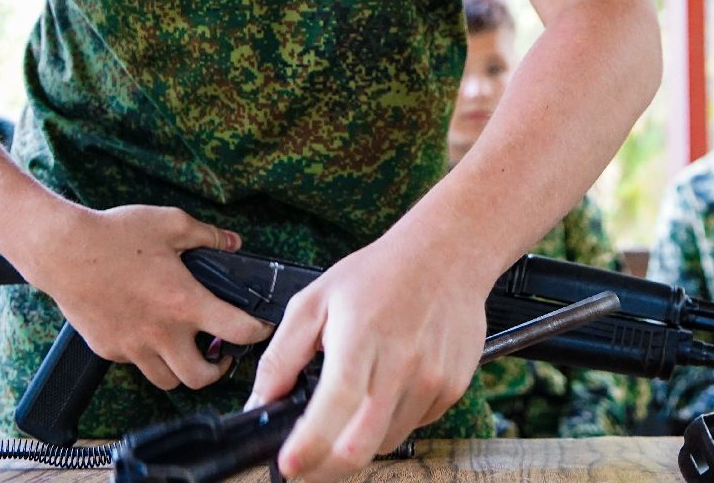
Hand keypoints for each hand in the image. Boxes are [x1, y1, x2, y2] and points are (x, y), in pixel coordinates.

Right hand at [15, 203, 272, 389]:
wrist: (62, 250)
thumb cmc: (115, 235)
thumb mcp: (171, 223)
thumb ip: (209, 235)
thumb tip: (233, 242)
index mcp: (184, 302)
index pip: (238, 332)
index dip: (259, 331)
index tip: (262, 327)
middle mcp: (161, 332)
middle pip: (200, 379)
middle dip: (218, 371)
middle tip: (222, 353)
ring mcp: (132, 346)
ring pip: (166, 381)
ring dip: (182, 370)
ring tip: (187, 349)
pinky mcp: (109, 349)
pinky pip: (137, 364)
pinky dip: (150, 357)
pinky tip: (150, 333)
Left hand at [249, 232, 488, 482]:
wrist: (448, 253)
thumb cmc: (380, 273)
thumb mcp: (315, 301)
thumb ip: (282, 355)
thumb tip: (260, 402)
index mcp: (361, 338)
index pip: (335, 405)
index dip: (309, 446)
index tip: (289, 464)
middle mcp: (402, 363)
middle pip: (361, 446)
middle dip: (326, 469)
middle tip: (307, 464)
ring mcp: (433, 378)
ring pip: (386, 441)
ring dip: (360, 439)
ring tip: (355, 403)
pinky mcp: (453, 386)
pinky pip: (415, 425)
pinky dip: (392, 420)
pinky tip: (389, 386)